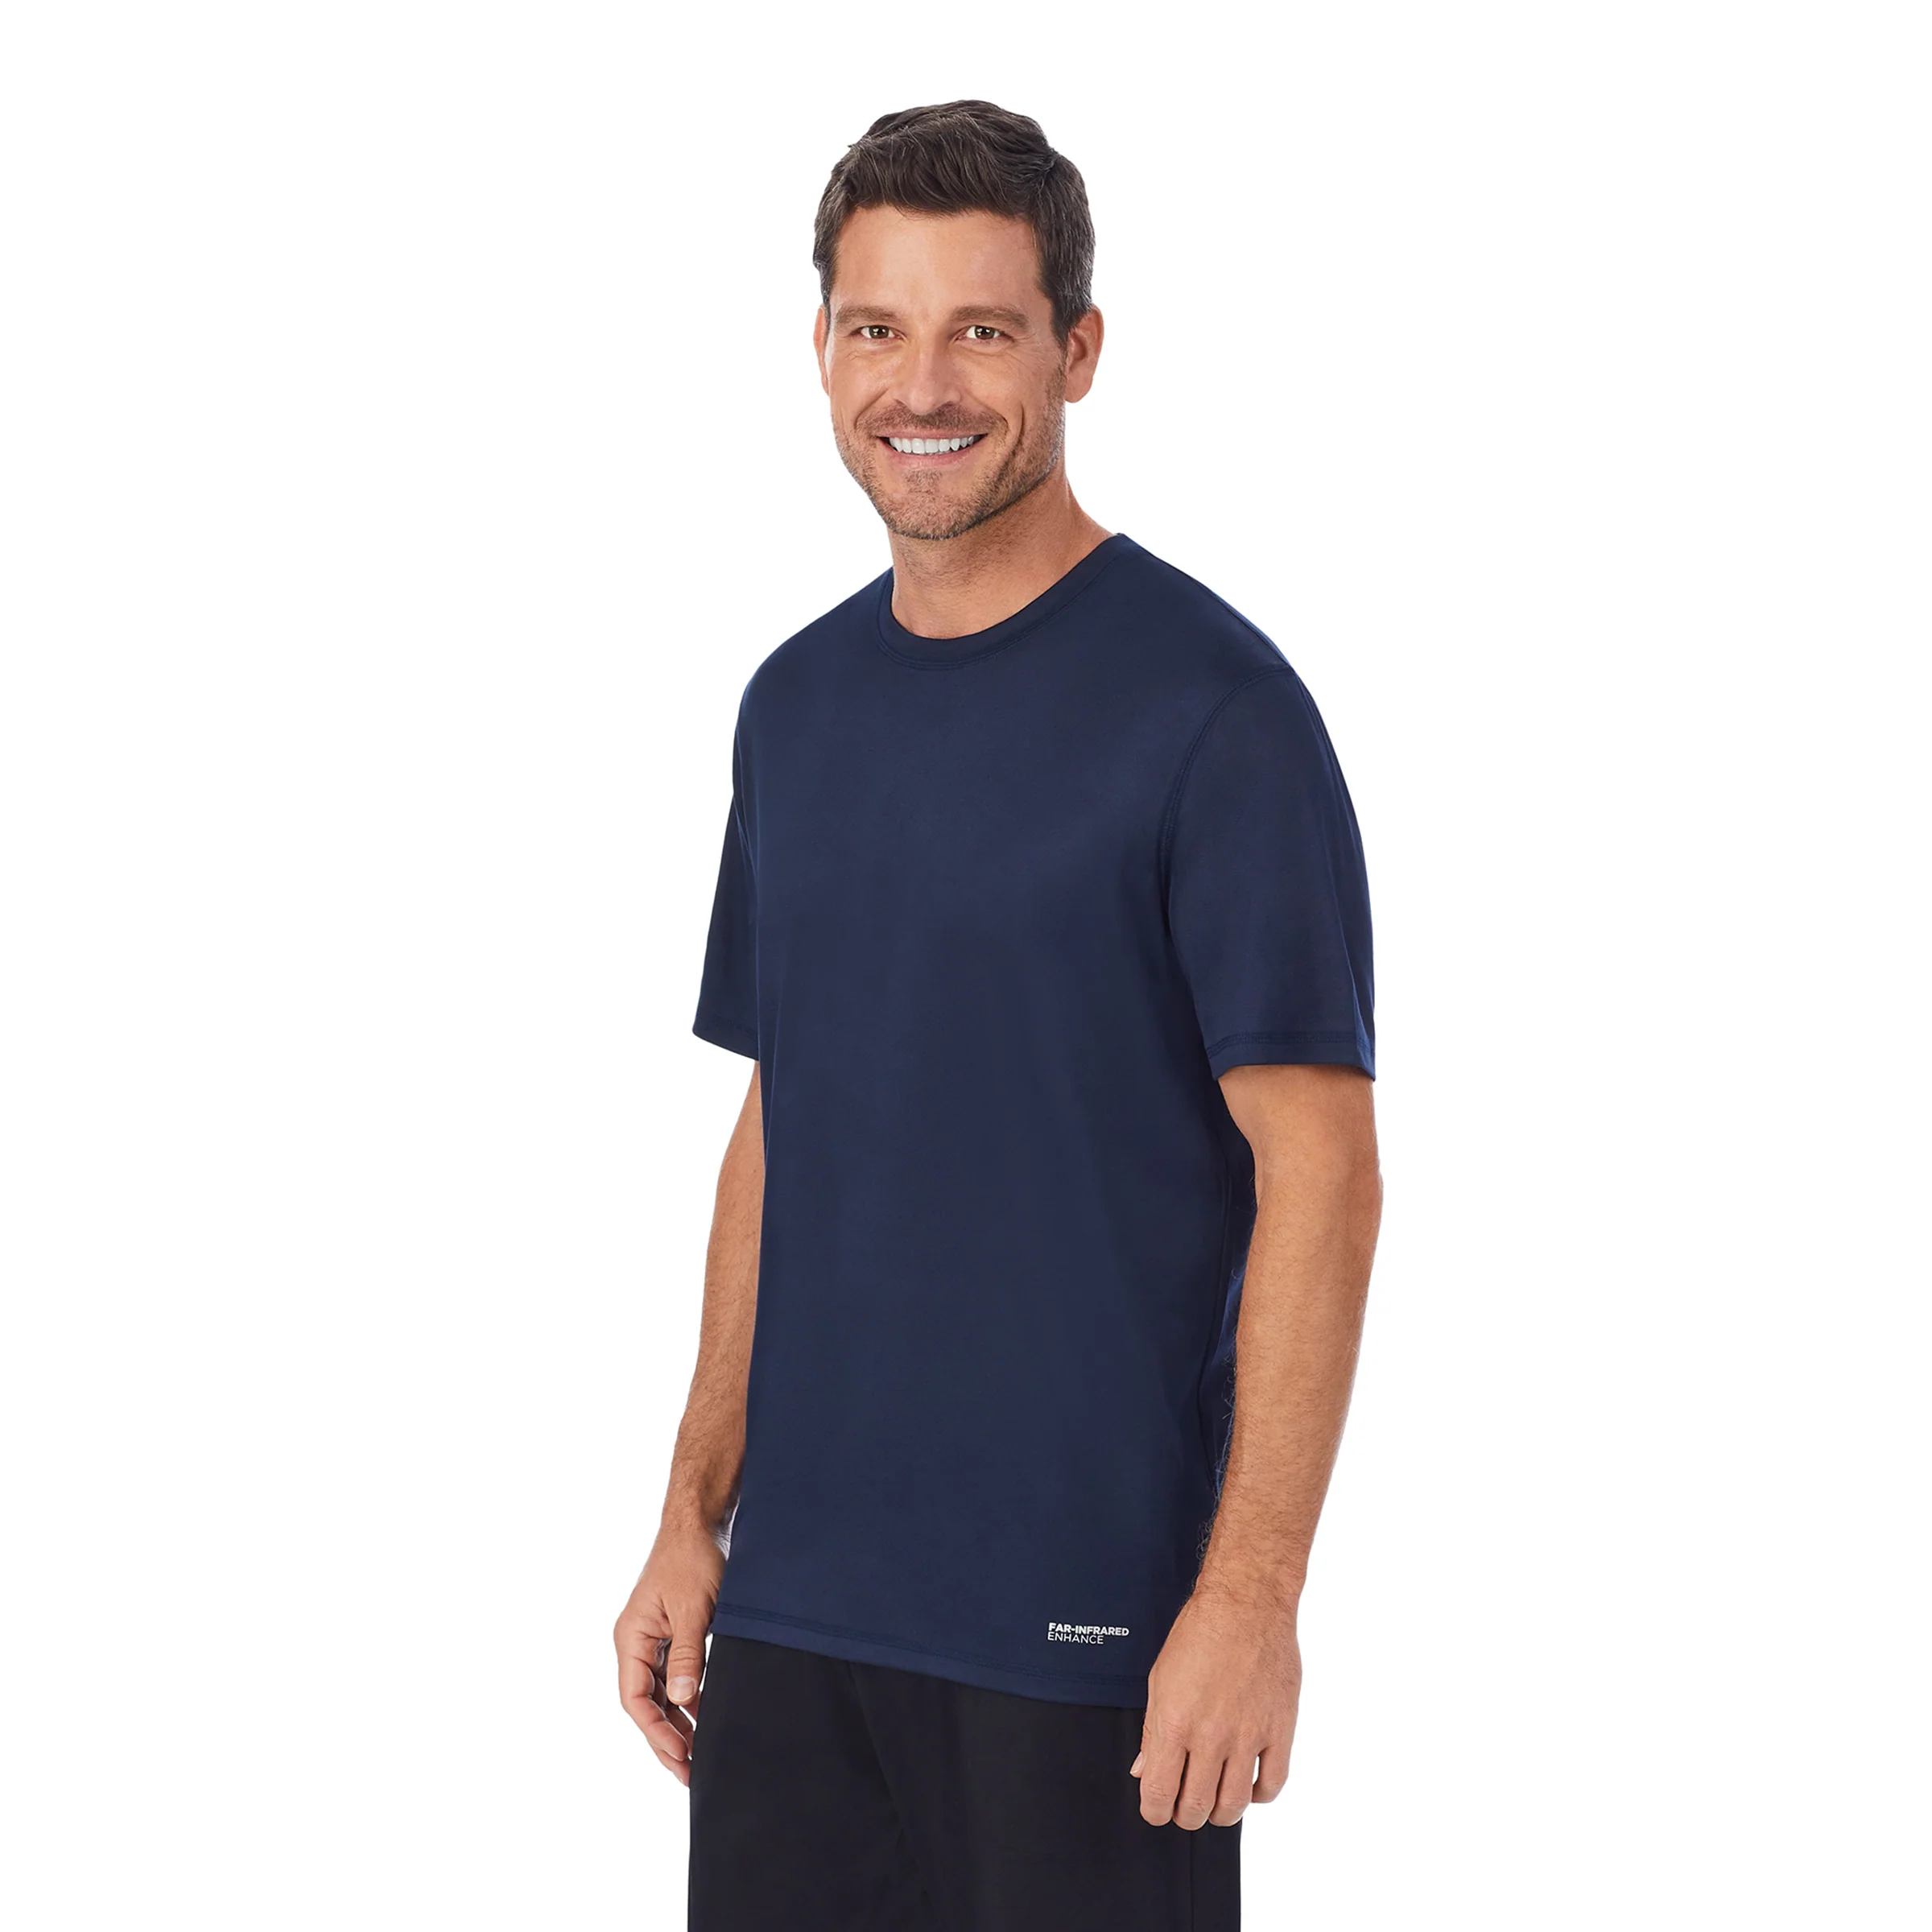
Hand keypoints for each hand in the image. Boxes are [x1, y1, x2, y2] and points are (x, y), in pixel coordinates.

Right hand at [614, 1524, 724, 1784]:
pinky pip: (675, 1676)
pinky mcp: (672, 1634)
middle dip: (665, 1739)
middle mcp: (637, 1643)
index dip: (656, 1732)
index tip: (680, 1757)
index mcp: (631, 1638)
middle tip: (689, 1774)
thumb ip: (688, 1655)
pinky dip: (689, 1699)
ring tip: (699, 1755)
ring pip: (661, 1694)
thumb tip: (683, 1700)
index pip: (635, 1699)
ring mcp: (653, 1639)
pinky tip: (706, 1716)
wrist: (700, 1523)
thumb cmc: (692, 1559)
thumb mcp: (692, 1609)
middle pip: (646, 1704)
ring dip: (678, 1723)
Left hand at [1132, 1584, 1300, 1827]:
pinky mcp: (1280, 1731)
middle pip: (1196, 1808)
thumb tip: (1144, 1770)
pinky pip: (1271, 1785)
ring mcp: (1248, 1736)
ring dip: (1219, 1813)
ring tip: (1214, 1799)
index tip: (1156, 1809)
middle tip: (1184, 1805)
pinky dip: (1258, 1795)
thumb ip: (1151, 1731)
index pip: (1158, 1795)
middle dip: (1185, 1815)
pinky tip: (1247, 1783)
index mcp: (1174, 1723)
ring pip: (1234, 1806)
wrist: (1247, 1605)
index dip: (1154, 1812)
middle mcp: (1211, 1736)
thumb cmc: (1200, 1633)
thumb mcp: (1160, 1678)